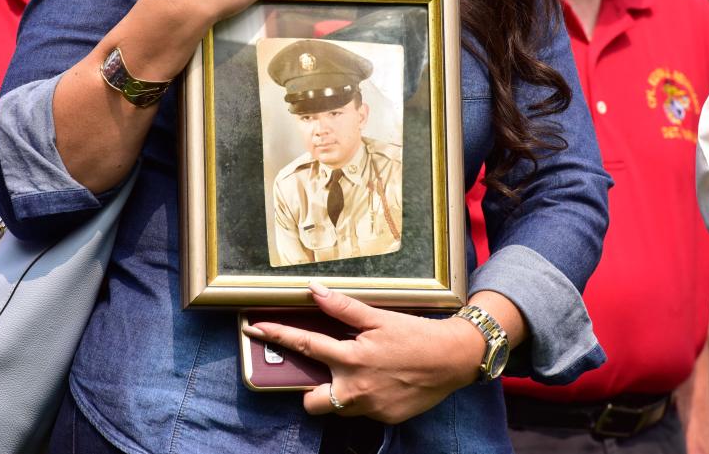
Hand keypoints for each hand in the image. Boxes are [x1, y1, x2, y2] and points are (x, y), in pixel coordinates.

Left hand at [243, 282, 485, 423]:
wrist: (453, 360)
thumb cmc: (416, 336)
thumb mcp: (379, 317)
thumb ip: (344, 308)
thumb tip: (314, 291)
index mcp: (351, 358)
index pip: (305, 345)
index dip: (277, 336)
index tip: (254, 330)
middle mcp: (355, 388)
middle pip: (311, 401)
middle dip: (310, 389)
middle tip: (325, 371)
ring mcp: (370, 408)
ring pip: (337, 407)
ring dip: (339, 392)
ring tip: (358, 373)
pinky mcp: (385, 419)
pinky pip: (362, 411)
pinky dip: (365, 397)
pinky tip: (381, 381)